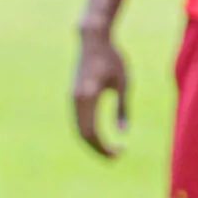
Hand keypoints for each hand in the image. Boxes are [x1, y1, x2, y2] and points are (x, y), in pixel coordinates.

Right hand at [72, 25, 128, 158]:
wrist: (92, 39)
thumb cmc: (112, 58)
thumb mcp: (123, 84)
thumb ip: (123, 109)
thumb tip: (122, 132)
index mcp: (88, 97)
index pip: (93, 132)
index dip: (104, 147)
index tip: (120, 153)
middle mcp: (76, 100)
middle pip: (83, 134)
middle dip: (98, 149)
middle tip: (115, 157)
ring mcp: (73, 98)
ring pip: (78, 128)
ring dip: (92, 142)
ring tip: (109, 150)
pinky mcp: (74, 95)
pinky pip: (78, 120)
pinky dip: (88, 132)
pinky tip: (100, 136)